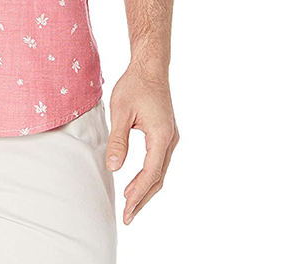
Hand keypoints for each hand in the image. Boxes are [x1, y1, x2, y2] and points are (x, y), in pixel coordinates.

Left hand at [105, 62, 178, 224]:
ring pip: (160, 170)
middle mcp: (170, 139)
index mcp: (161, 136)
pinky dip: (149, 175)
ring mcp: (171, 137)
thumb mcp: (121, 112)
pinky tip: (137, 182)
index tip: (127, 211)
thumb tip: (114, 168)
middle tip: (128, 216)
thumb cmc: (135, 85)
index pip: (151, 174)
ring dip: (146, 188)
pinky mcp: (166, 133)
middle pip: (158, 178)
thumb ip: (118, 141)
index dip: (138, 195)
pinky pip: (159, 161)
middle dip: (143, 198)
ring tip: (131, 204)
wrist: (150, 67)